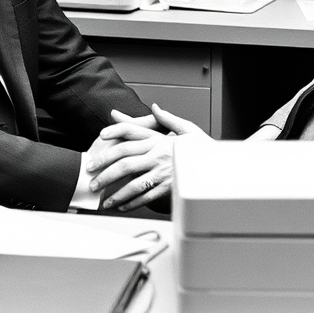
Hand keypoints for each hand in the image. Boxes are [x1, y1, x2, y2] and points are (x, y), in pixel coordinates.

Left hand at [87, 104, 208, 210]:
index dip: (113, 134)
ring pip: (133, 183)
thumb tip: (155, 107)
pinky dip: (131, 203)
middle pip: (125, 162)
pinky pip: (146, 197)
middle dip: (105, 171)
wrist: (220, 168)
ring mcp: (163, 172)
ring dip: (115, 193)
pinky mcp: (168, 188)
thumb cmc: (203, 149)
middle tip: (92, 178)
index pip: (131, 133)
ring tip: (103, 199)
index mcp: (160, 139)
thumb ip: (168, 118)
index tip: (98, 140)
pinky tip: (121, 206)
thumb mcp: (188, 128)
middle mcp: (158, 155)